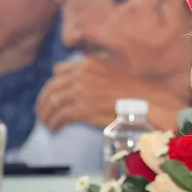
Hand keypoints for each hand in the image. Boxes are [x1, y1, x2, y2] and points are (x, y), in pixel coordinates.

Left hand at [36, 58, 187, 131]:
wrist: (149, 103)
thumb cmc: (136, 93)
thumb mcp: (113, 74)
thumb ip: (96, 76)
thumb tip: (82, 88)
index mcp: (89, 63)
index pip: (59, 71)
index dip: (52, 85)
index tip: (50, 95)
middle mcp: (83, 73)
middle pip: (52, 87)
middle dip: (44, 101)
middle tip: (42, 113)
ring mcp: (82, 90)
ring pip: (52, 102)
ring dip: (47, 115)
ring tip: (47, 124)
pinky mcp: (83, 108)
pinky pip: (60, 116)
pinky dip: (54, 123)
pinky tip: (54, 129)